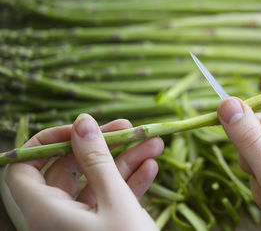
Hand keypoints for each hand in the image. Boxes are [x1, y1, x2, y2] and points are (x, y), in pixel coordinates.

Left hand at [4, 114, 162, 230]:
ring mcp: (79, 226)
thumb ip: (97, 161)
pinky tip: (151, 169)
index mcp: (43, 212)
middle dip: (103, 147)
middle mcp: (55, 219)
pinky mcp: (100, 230)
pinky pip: (109, 201)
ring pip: (96, 184)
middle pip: (70, 170)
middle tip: (131, 129)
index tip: (82, 130)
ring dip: (125, 161)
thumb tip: (83, 123)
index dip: (48, 142)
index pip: (23, 167)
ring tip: (154, 143)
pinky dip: (129, 183)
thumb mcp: (114, 202)